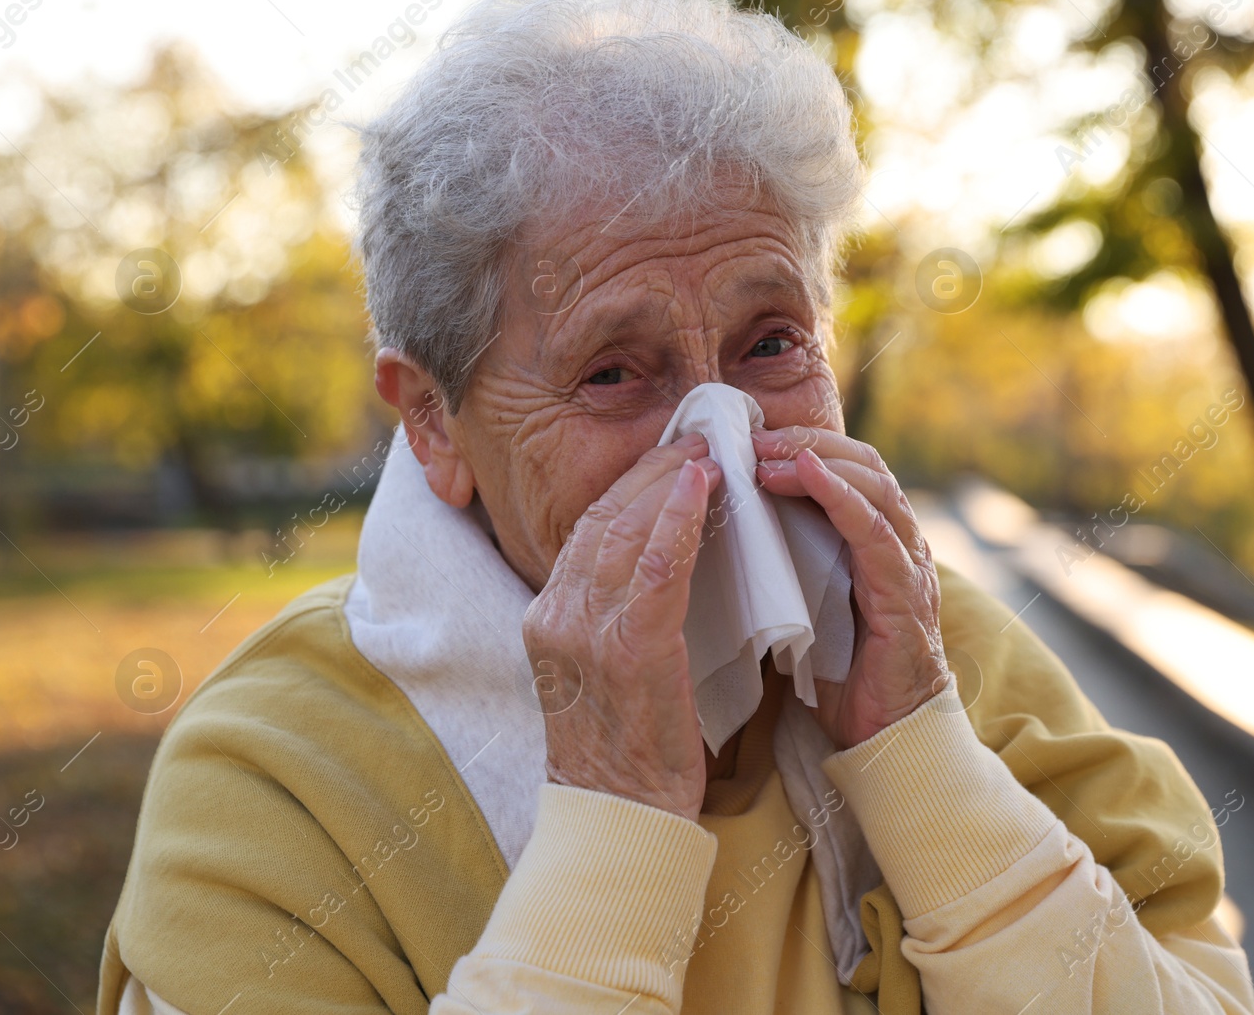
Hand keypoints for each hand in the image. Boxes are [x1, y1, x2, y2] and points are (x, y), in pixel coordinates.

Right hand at [522, 433, 720, 820]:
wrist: (621, 816)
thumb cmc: (625, 748)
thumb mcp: (599, 671)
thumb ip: (612, 616)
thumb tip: (655, 562)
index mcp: (546, 618)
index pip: (584, 532)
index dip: (628, 488)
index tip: (667, 458)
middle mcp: (556, 616)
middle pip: (600, 518)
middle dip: (649, 471)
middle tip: (695, 438)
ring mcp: (586, 632)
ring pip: (623, 531)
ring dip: (668, 482)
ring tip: (707, 453)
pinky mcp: (629, 650)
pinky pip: (652, 568)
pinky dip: (674, 520)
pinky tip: (699, 489)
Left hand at [751, 427, 948, 749]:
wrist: (884, 739)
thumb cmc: (843, 676)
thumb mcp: (807, 605)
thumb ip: (789, 564)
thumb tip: (730, 531)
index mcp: (876, 544)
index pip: (848, 470)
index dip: (803, 446)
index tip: (750, 439)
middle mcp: (900, 545)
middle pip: (863, 464)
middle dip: (807, 443)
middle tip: (753, 437)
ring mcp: (909, 567)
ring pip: (874, 486)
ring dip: (818, 461)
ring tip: (768, 455)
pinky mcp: (906, 596)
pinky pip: (876, 533)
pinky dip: (843, 496)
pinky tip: (810, 476)